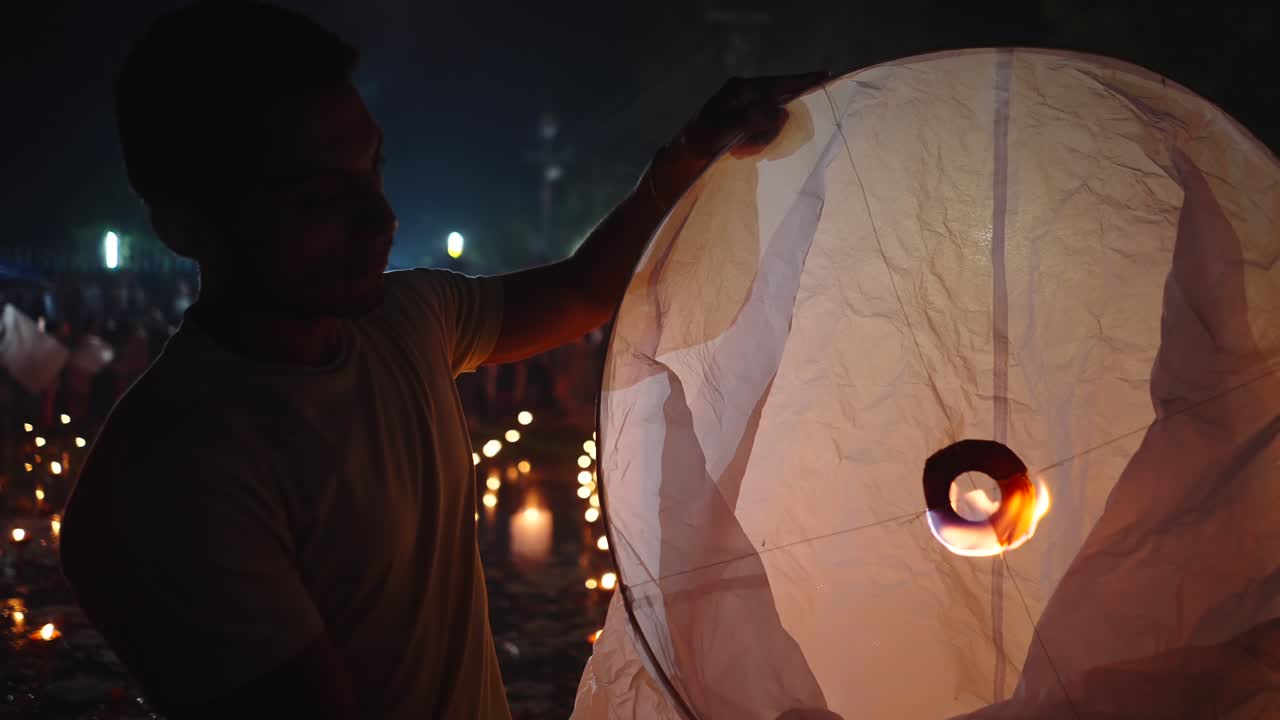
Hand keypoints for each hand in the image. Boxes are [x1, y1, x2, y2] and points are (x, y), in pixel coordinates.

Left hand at [647, 71, 830, 200]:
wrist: (684, 159)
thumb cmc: (700, 141)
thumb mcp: (723, 129)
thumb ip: (752, 119)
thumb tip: (781, 112)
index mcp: (741, 89)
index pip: (779, 83)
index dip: (803, 81)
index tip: (827, 76)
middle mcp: (746, 95)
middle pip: (779, 104)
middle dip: (772, 128)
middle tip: (749, 146)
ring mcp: (748, 110)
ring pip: (773, 123)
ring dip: (761, 141)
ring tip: (739, 152)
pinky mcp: (747, 125)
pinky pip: (764, 134)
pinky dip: (757, 145)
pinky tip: (741, 152)